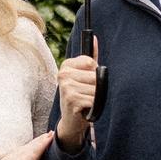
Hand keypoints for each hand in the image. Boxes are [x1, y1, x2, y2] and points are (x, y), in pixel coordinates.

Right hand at [55, 37, 97, 151]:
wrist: (71, 121)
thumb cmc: (80, 95)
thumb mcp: (84, 75)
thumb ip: (90, 58)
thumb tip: (95, 38)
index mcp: (66, 65)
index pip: (92, 62)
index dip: (95, 74)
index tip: (87, 82)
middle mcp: (63, 74)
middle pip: (95, 76)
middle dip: (97, 88)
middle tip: (87, 95)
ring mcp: (66, 86)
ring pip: (96, 89)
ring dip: (96, 99)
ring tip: (87, 102)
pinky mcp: (71, 99)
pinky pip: (94, 100)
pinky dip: (94, 107)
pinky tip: (85, 109)